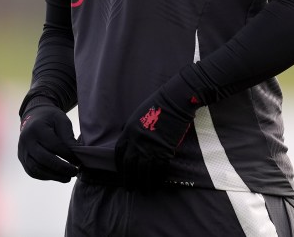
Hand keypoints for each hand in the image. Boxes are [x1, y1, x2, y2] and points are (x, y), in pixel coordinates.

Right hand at [17, 104, 78, 181]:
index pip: (53, 145)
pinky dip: (45, 176)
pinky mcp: (22, 158)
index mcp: (37, 128)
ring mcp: (22, 150)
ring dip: (53, 176)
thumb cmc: (51, 119)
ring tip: (67, 177)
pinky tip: (57, 176)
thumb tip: (77, 156)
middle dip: (60, 168)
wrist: (34, 116)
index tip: (78, 161)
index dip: (67, 155)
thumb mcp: (62, 121)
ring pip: (36, 168)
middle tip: (74, 172)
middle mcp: (26, 140)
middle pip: (43, 159)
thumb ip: (68, 138)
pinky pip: (32, 171)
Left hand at [115, 67, 203, 189]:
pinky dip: (158, 178)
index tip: (122, 172)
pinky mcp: (164, 151)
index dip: (120, 165)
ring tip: (145, 191)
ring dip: (144, 183)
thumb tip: (127, 134)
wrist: (174, 103)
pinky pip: (159, 169)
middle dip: (129, 179)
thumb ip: (131, 128)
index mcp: (129, 132)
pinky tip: (157, 183)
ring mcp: (150, 147)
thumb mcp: (138, 114)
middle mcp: (137, 142)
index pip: (119, 153)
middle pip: (130, 166)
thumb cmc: (158, 105)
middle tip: (130, 189)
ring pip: (144, 171)